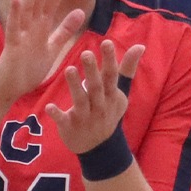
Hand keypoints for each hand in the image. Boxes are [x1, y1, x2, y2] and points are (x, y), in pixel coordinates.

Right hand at [0, 0, 88, 102]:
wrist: (10, 88)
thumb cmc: (29, 69)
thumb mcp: (52, 48)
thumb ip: (64, 30)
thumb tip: (80, 12)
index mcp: (41, 25)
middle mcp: (30, 25)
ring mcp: (21, 33)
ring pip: (27, 8)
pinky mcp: (13, 45)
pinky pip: (13, 27)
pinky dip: (15, 14)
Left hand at [47, 38, 144, 154]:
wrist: (100, 148)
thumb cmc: (108, 112)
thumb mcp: (119, 94)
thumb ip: (127, 69)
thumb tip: (140, 46)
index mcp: (111, 96)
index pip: (112, 76)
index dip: (109, 60)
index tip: (106, 42)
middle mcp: (100, 107)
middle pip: (97, 88)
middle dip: (92, 71)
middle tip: (86, 53)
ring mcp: (85, 118)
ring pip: (80, 101)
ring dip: (75, 86)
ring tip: (69, 69)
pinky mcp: (70, 127)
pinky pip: (63, 120)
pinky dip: (57, 114)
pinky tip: (49, 106)